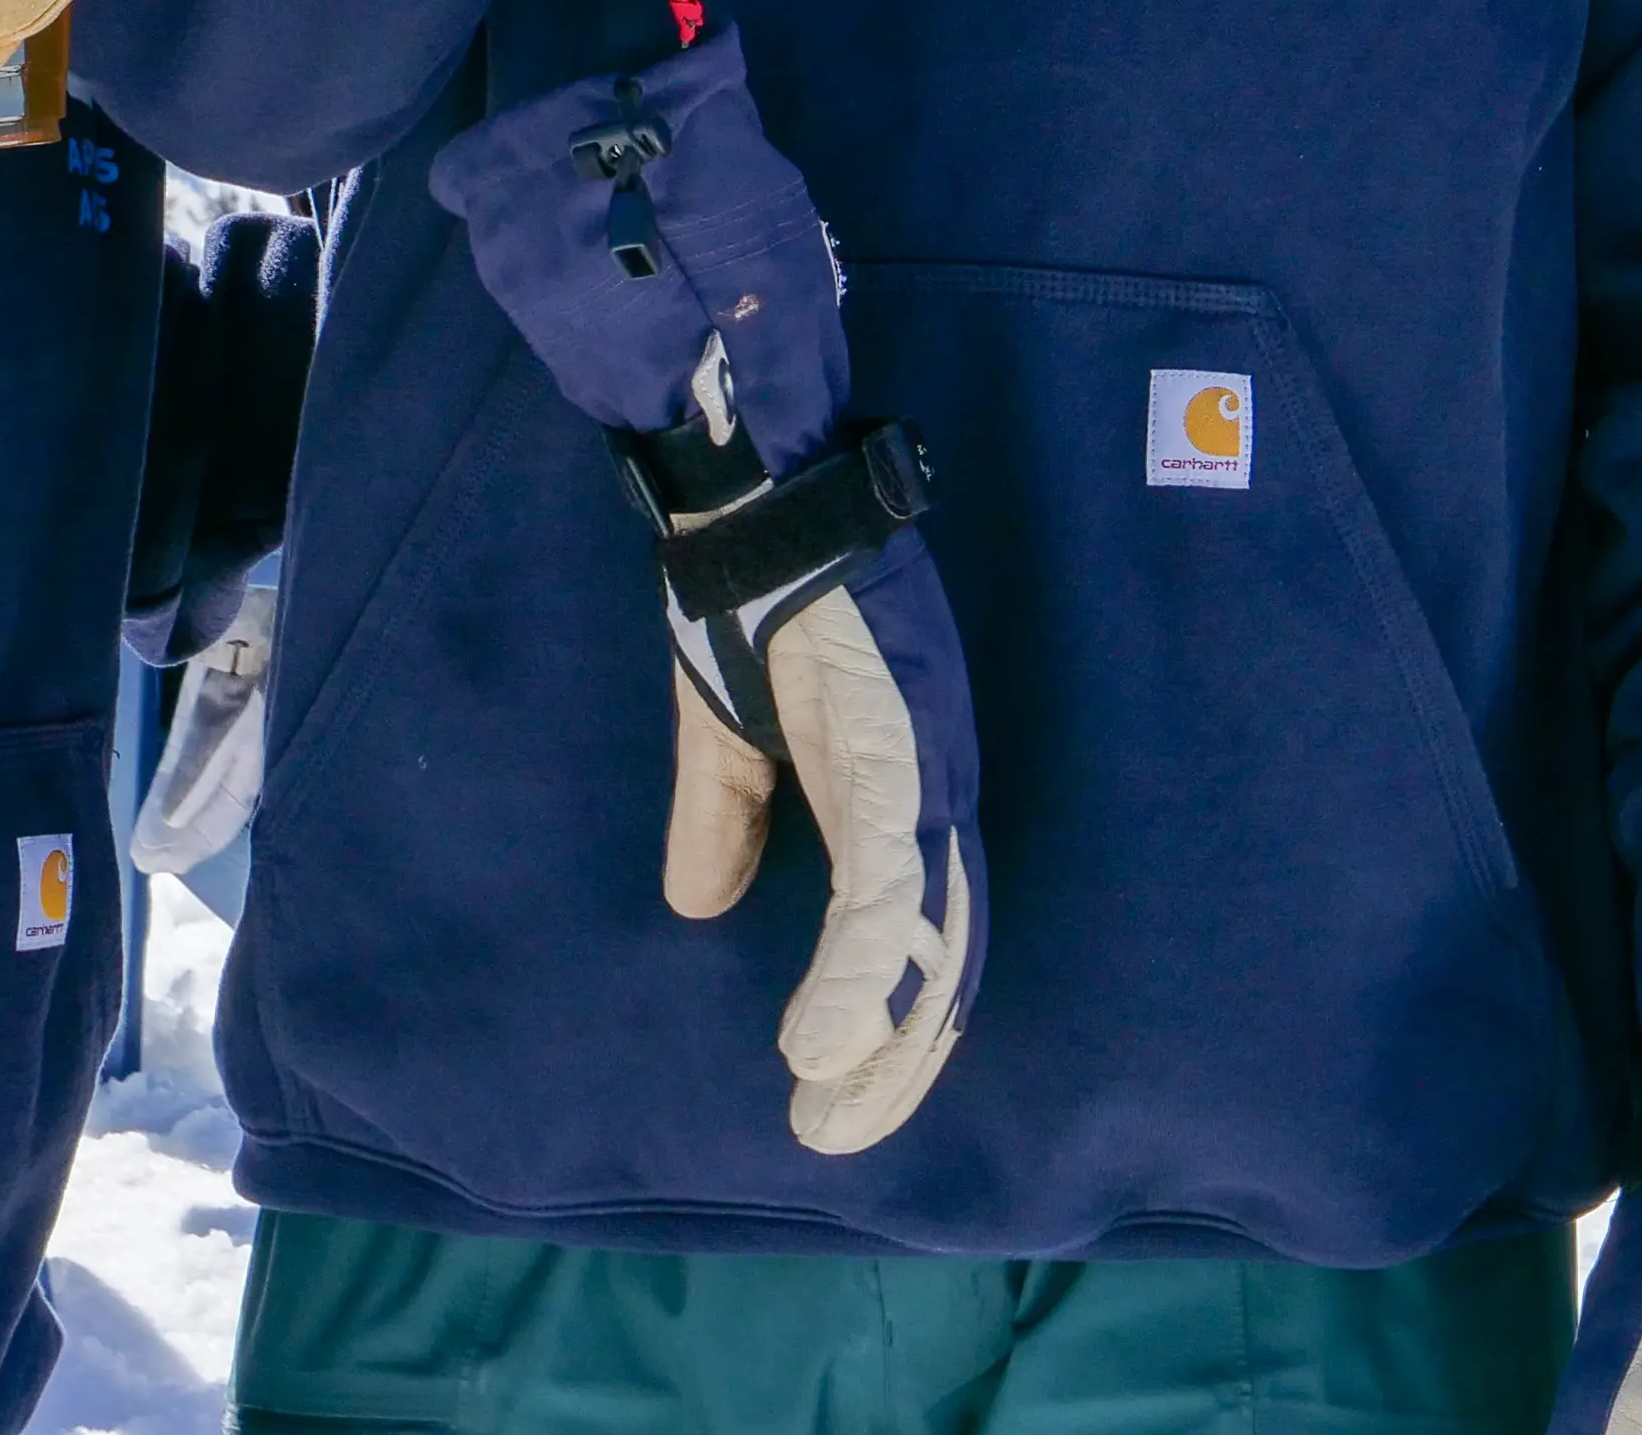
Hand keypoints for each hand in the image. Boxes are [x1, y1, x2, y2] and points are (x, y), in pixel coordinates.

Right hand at [662, 529, 985, 1153]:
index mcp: (896, 791)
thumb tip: (701, 903)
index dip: (889, 1014)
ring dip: (889, 1036)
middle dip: (896, 1056)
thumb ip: (724, 819)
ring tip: (836, 1107)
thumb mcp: (726, 738)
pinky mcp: (896, 754)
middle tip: (838, 1135)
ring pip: (931, 935)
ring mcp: (923, 773)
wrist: (755, 506)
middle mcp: (930, 792)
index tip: (838, 1092)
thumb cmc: (752, 604)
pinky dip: (863, 969)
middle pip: (940, 953)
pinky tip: (829, 1034)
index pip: (917, 931)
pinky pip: (888, 882)